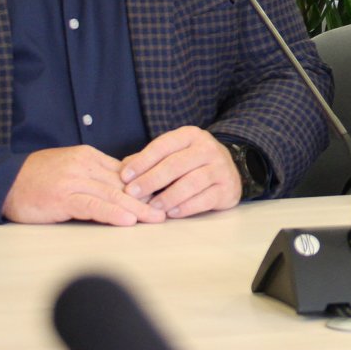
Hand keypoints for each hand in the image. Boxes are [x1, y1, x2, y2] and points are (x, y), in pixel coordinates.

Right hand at [3, 146, 165, 225]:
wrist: (3, 182)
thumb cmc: (37, 179)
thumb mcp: (71, 169)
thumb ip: (95, 176)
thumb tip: (124, 188)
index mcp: (89, 156)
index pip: (125, 172)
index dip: (145, 186)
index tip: (164, 197)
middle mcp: (84, 165)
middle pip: (123, 184)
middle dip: (147, 198)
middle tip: (167, 211)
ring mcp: (73, 180)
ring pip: (112, 194)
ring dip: (137, 209)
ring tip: (155, 219)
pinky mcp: (62, 197)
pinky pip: (92, 205)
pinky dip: (112, 213)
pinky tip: (127, 220)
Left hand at [118, 125, 242, 218]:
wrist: (228, 171)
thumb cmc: (191, 163)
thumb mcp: (172, 154)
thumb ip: (148, 160)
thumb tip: (122, 170)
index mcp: (190, 135)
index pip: (163, 146)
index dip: (143, 161)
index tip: (124, 176)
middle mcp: (208, 148)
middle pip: (176, 164)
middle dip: (151, 179)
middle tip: (132, 193)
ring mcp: (220, 168)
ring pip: (192, 182)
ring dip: (168, 196)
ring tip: (152, 207)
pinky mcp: (227, 188)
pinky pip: (205, 199)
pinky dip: (186, 207)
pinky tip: (171, 213)